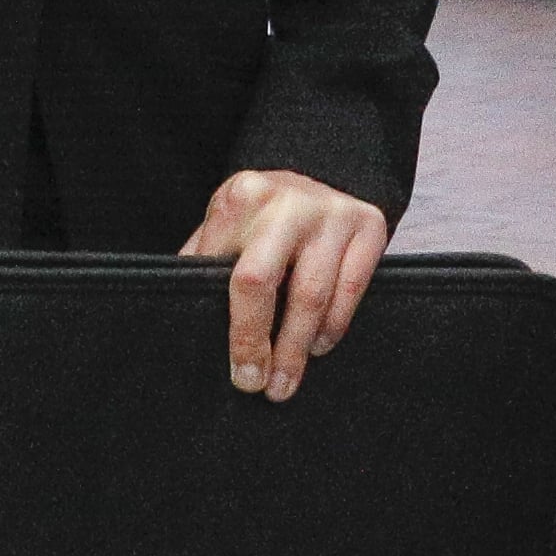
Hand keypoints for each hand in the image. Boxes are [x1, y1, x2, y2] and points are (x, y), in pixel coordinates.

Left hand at [177, 168, 387, 402]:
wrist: (324, 170)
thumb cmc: (265, 213)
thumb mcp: (230, 221)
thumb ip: (208, 260)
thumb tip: (187, 319)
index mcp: (241, 197)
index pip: (230, 275)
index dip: (235, 331)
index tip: (239, 372)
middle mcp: (285, 201)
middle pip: (262, 282)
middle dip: (260, 342)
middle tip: (262, 385)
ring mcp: (330, 211)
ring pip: (313, 294)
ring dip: (299, 347)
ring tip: (287, 378)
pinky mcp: (369, 223)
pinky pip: (352, 289)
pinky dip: (334, 325)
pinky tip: (319, 345)